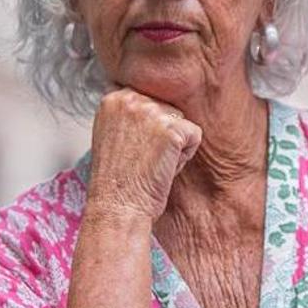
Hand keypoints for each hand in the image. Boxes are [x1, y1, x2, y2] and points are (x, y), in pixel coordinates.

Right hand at [85, 88, 201, 222]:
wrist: (117, 208)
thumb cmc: (116, 181)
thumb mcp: (112, 134)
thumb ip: (129, 114)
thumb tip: (154, 106)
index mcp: (113, 98)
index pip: (149, 99)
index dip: (147, 128)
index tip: (132, 149)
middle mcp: (130, 98)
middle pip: (167, 109)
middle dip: (162, 135)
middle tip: (141, 159)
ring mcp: (151, 111)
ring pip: (181, 122)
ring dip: (173, 145)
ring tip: (150, 164)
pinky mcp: (172, 128)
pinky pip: (194, 135)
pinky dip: (185, 157)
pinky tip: (162, 169)